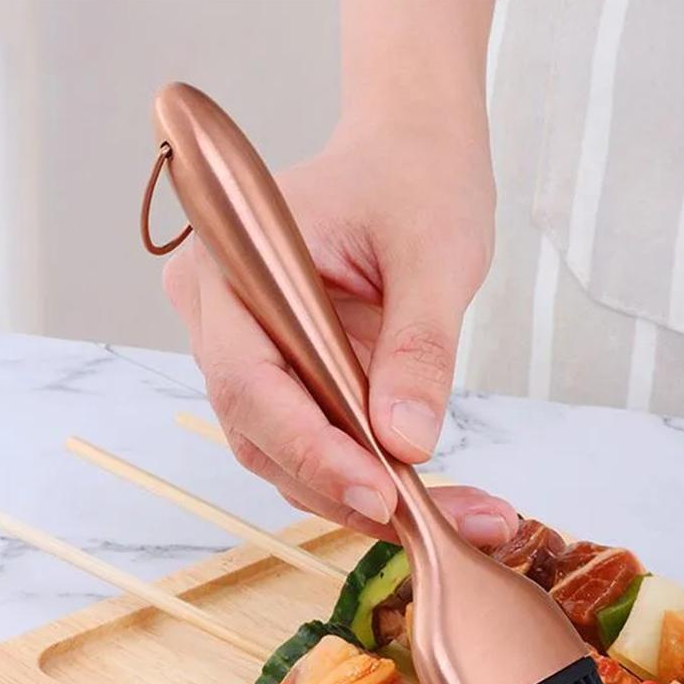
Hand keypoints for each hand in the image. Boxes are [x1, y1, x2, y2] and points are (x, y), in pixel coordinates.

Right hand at [163, 116, 515, 546]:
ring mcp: (251, 353)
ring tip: (462, 520)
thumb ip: (418, 349)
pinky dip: (375, 479)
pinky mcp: (289, 379)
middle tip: (435, 526)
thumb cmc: (415, 180)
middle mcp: (221, 317)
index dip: (311, 450)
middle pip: (264, 433)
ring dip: (369, 499)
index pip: (250, 380)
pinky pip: (319, 444)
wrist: (412, 157)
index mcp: (232, 265)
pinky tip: (439, 501)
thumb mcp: (434, 256)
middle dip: (348, 489)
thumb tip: (407, 443)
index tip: (381, 495)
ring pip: (290, 455)